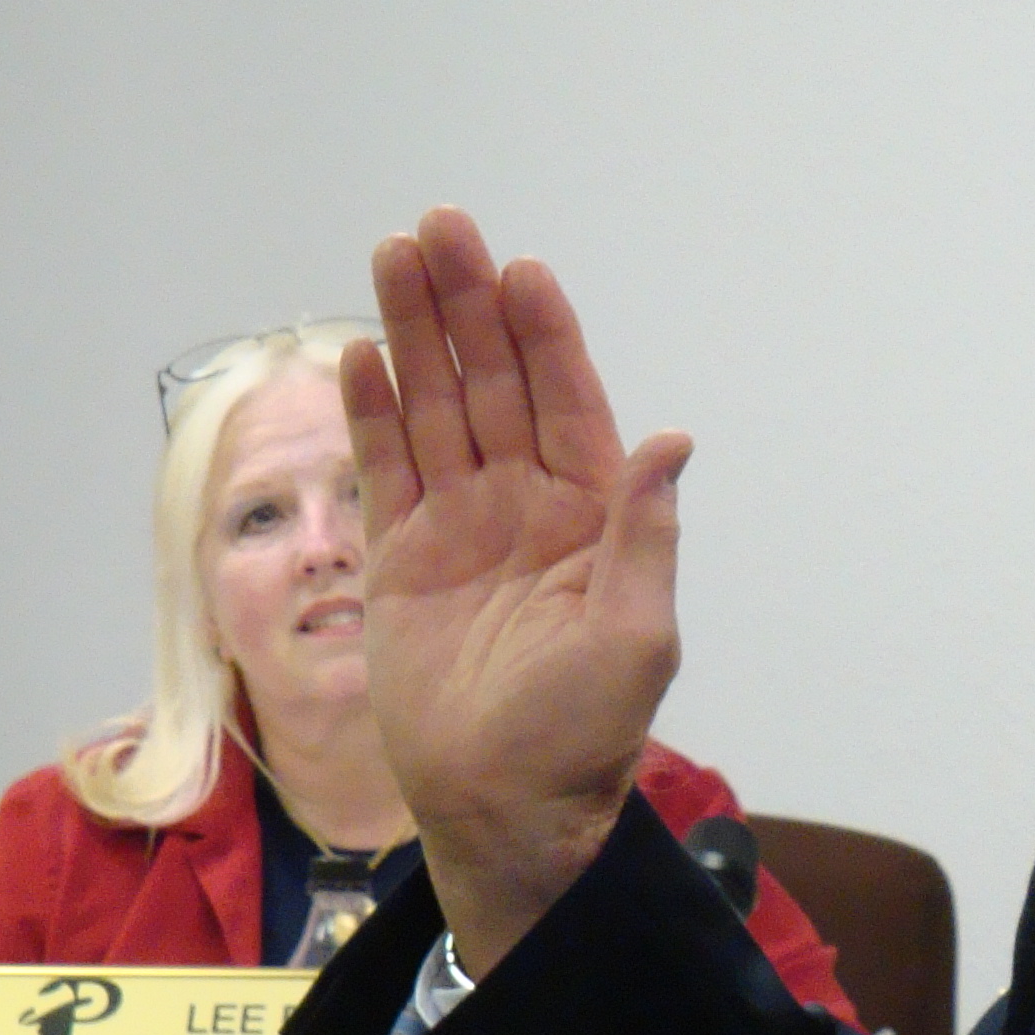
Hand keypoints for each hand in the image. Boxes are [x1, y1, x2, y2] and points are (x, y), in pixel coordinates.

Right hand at [345, 207, 691, 972]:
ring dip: (415, 335)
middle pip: (491, 385)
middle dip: (466, 306)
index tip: (520, 271)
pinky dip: (374, 412)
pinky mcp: (398, 562)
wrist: (504, 807)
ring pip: (433, 410)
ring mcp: (458, 529)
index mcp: (590, 518)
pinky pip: (385, 469)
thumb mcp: (636, 639)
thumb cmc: (582, 735)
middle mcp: (524, 508)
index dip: (543, 337)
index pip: (565, 403)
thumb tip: (670, 443)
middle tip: (439, 226)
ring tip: (393, 256)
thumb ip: (645, 538)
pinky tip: (364, 353)